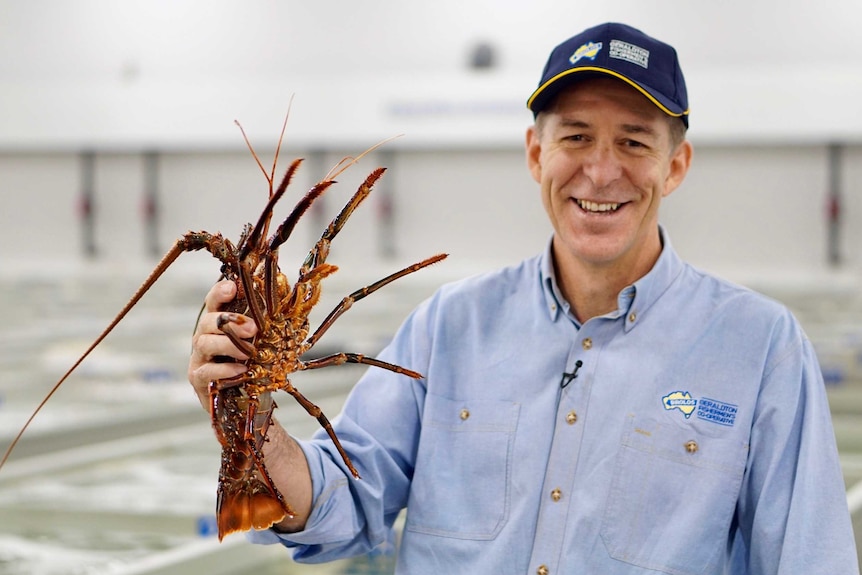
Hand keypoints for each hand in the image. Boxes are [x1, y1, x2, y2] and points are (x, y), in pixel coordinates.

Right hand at [187, 280, 256, 409]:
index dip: (219, 293)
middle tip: (253, 328)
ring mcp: (199, 358)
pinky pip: (207, 371)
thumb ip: (267, 325)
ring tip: (249, 352)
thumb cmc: (254, 366)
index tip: (232, 288)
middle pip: (207, 321)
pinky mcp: (198, 379)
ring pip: (204, 344)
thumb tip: (286, 302)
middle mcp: (205, 337)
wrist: (246, 400)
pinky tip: (240, 370)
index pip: (214, 302)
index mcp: (219, 325)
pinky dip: (224, 369)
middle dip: (229, 322)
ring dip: (228, 345)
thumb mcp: (262, 343)